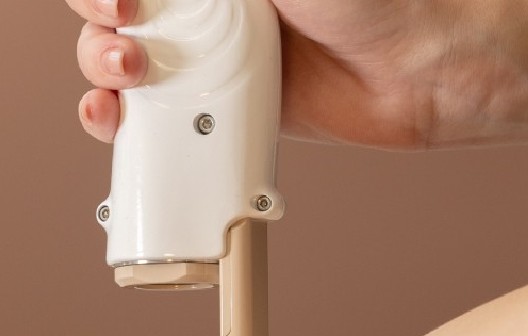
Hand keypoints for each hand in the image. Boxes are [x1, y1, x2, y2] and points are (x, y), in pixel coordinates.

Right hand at [66, 0, 527, 148]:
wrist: (427, 64)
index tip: (115, 3)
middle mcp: (204, 11)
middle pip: (115, 21)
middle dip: (100, 35)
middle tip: (126, 44)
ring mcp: (212, 64)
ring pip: (127, 73)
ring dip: (103, 82)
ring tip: (125, 89)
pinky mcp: (226, 114)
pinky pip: (164, 124)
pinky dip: (132, 130)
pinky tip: (126, 126)